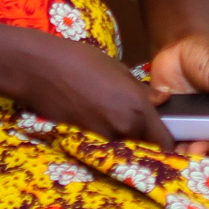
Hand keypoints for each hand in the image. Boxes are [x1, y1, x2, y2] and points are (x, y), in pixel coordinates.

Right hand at [12, 31, 175, 148]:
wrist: (39, 69)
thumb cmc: (81, 61)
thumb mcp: (119, 70)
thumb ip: (143, 91)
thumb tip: (162, 100)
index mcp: (137, 110)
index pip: (164, 141)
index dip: (169, 142)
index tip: (169, 137)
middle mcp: (122, 129)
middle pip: (145, 147)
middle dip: (148, 142)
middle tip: (146, 131)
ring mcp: (101, 138)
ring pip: (123, 147)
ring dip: (127, 141)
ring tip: (120, 124)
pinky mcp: (82, 141)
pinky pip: (104, 145)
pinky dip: (106, 139)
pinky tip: (100, 124)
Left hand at [147, 30, 208, 156]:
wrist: (176, 45)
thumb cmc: (207, 54)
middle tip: (203, 148)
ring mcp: (197, 122)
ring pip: (197, 142)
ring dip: (192, 149)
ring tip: (186, 149)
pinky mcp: (176, 121)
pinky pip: (175, 136)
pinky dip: (172, 142)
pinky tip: (169, 144)